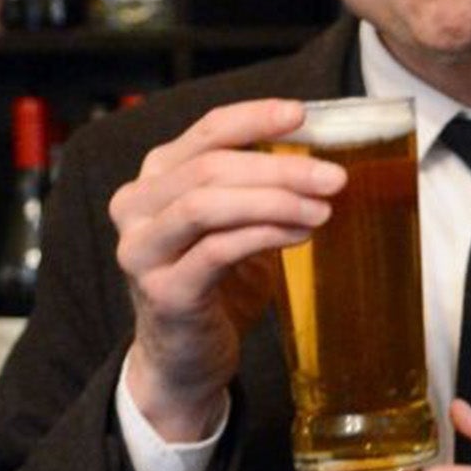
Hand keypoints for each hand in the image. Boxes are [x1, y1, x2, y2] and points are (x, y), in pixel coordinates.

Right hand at [111, 99, 342, 442]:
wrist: (185, 357)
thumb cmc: (218, 285)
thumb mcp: (237, 225)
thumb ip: (259, 190)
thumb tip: (323, 161)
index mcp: (157, 178)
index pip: (206, 132)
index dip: (254, 118)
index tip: (302, 114)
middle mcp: (137, 207)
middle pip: (210, 167)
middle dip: (280, 168)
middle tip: (334, 177)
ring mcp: (142, 250)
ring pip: (207, 205)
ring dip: (274, 201)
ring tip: (322, 209)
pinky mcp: (163, 290)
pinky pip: (216, 250)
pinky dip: (264, 236)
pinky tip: (300, 235)